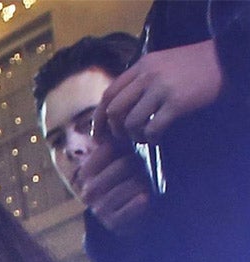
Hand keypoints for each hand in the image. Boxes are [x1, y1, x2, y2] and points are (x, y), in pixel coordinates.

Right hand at [73, 149, 151, 232]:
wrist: (131, 219)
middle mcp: (88, 190)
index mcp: (87, 172)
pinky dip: (144, 200)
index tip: (131, 155)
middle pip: (124, 164)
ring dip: (144, 184)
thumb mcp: (119, 160)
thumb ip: (116, 143)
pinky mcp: (112, 222)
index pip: (109, 148)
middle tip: (141, 172)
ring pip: (133, 184)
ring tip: (143, 187)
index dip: (127, 148)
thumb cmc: (128, 181)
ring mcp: (99, 207)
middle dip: (138, 166)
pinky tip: (145, 199)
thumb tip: (116, 118)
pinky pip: (136, 203)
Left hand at [102, 41, 224, 142]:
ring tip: (144, 137)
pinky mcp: (177, 102)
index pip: (109, 94)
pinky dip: (151, 138)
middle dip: (113, 130)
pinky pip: (152, 129)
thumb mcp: (162, 62)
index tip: (99, 134)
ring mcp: (162, 88)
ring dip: (134, 136)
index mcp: (142, 66)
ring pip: (130, 122)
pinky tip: (157, 139)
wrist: (227, 58)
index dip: (99, 118)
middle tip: (123, 139)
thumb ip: (141, 79)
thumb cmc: (195, 64)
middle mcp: (148, 75)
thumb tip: (117, 106)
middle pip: (114, 110)